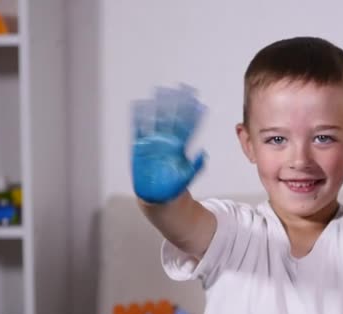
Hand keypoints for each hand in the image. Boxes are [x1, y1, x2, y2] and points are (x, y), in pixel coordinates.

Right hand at [131, 84, 206, 202]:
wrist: (157, 195)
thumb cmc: (173, 185)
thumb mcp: (187, 175)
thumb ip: (195, 166)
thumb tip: (204, 154)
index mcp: (179, 146)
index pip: (187, 125)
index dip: (191, 113)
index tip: (196, 100)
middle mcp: (167, 141)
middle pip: (172, 119)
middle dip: (176, 104)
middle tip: (180, 89)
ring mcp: (153, 142)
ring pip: (156, 120)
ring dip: (158, 107)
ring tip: (160, 92)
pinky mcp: (140, 147)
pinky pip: (138, 130)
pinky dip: (138, 118)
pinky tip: (139, 106)